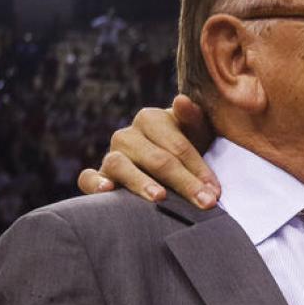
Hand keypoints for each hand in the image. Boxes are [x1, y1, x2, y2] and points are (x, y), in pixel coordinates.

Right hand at [77, 94, 219, 207]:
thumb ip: (193, 117)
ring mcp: (111, 154)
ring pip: (121, 166)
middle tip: (205, 203)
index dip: (199, 169)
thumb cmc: (188, 147)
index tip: (215, 191)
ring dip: (141, 182)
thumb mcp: (197, 132)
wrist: (168, 165)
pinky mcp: (98, 175)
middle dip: (184, 183)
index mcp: (151, 118)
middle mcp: (127, 135)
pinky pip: (87, 178)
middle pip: (157, 159)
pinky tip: (108, 191)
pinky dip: (95, 183)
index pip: (178, 146)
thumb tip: (181, 101)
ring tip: (159, 197)